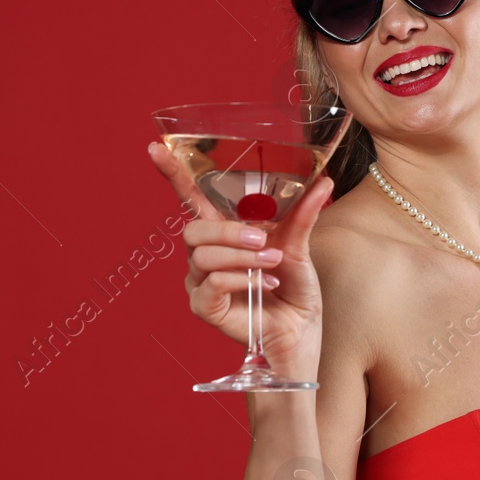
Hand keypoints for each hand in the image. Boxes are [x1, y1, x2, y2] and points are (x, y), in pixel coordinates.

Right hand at [148, 141, 335, 375]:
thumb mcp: (300, 246)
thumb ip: (304, 215)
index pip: (191, 200)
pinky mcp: (203, 308)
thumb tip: (324, 181)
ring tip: (272, 265)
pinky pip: (210, 283)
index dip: (173, 174)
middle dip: (229, 232)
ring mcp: (200, 282)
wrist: (301, 331)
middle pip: (193, 229)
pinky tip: (264, 285)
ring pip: (203, 256)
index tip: (155, 147)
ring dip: (241, 257)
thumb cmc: (295, 291)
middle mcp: (205, 256)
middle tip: (263, 241)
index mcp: (223, 233)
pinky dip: (239, 280)